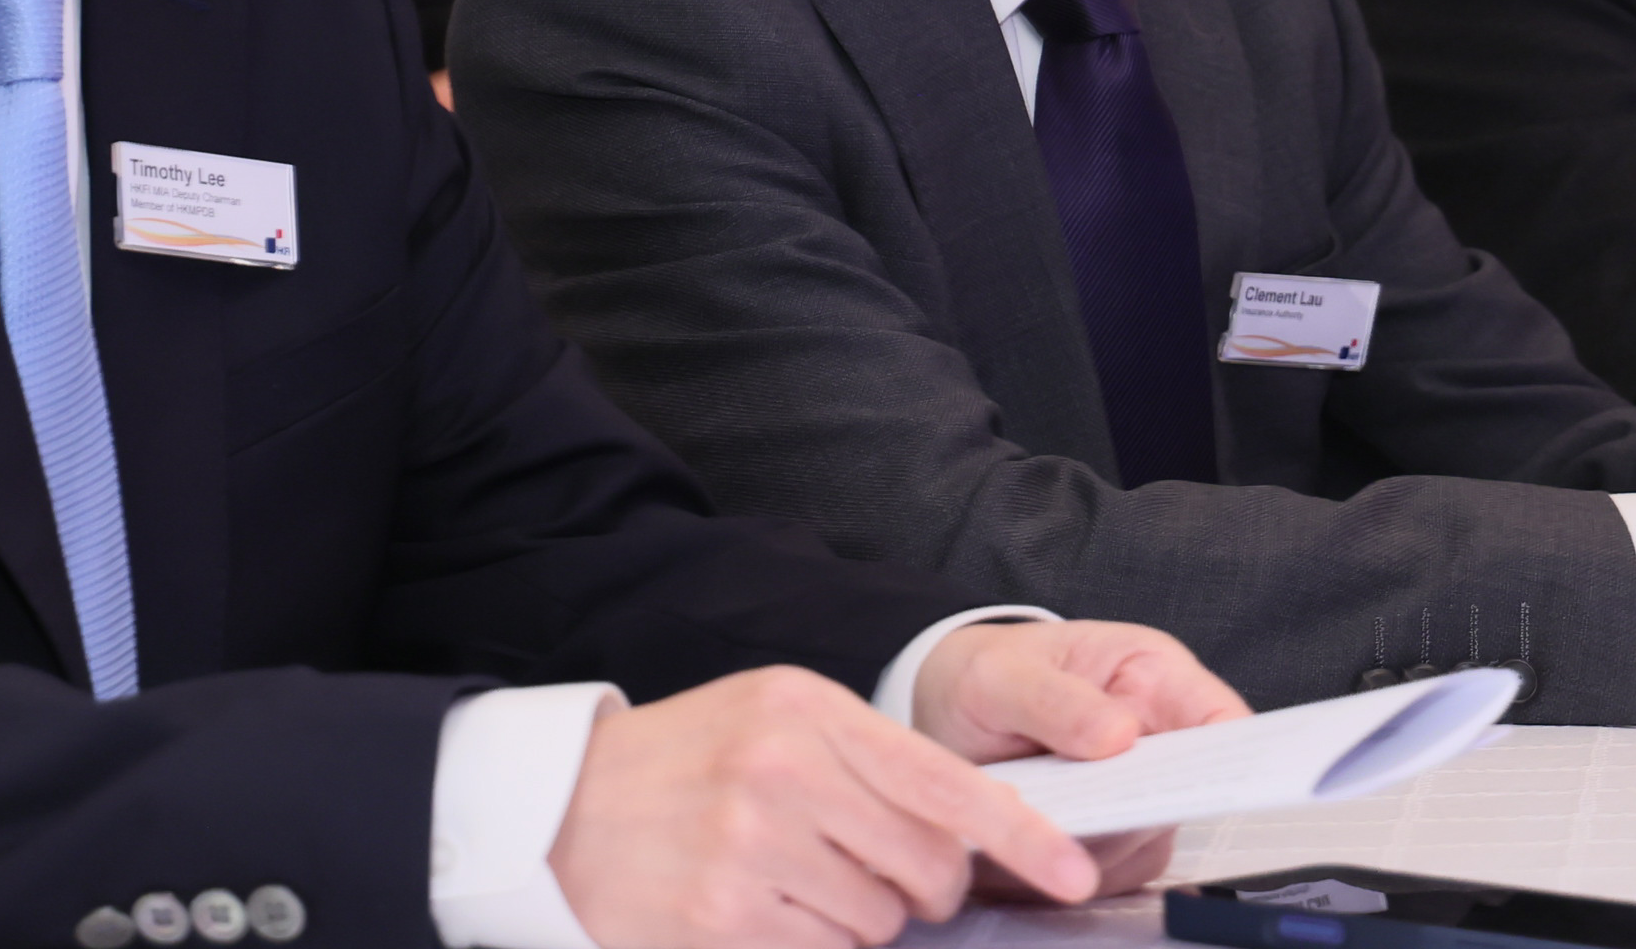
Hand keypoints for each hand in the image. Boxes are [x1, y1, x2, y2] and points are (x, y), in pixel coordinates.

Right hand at [550, 668, 1098, 948]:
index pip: (944, 782)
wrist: (563, 809)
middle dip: (923, 887)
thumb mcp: (775, 722)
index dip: (1021, 835)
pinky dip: (815, 945)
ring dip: (860, 920)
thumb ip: (867, 764)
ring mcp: (750, 845)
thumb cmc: (688, 766)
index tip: (1072, 872)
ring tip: (795, 883)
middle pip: (927, 865)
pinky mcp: (724, 915)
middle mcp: (783, 770)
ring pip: (881, 922)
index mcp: (807, 710)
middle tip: (875, 874)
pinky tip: (767, 912)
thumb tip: (968, 837)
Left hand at [912, 619, 1245, 904]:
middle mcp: (1158, 737)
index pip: (1220, 717)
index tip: (1213, 782)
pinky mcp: (1113, 839)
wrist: (950, 715)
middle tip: (1090, 816)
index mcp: (1151, 675)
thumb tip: (1119, 735)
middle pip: (1188, 791)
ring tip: (1035, 830)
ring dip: (1095, 848)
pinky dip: (1070, 871)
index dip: (1235, 755)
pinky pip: (1112, 873)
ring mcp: (1138, 792)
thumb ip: (1053, 699)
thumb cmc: (989, 675)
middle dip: (1141, 810)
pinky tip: (1029, 854)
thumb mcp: (1002, 674)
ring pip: (1148, 840)